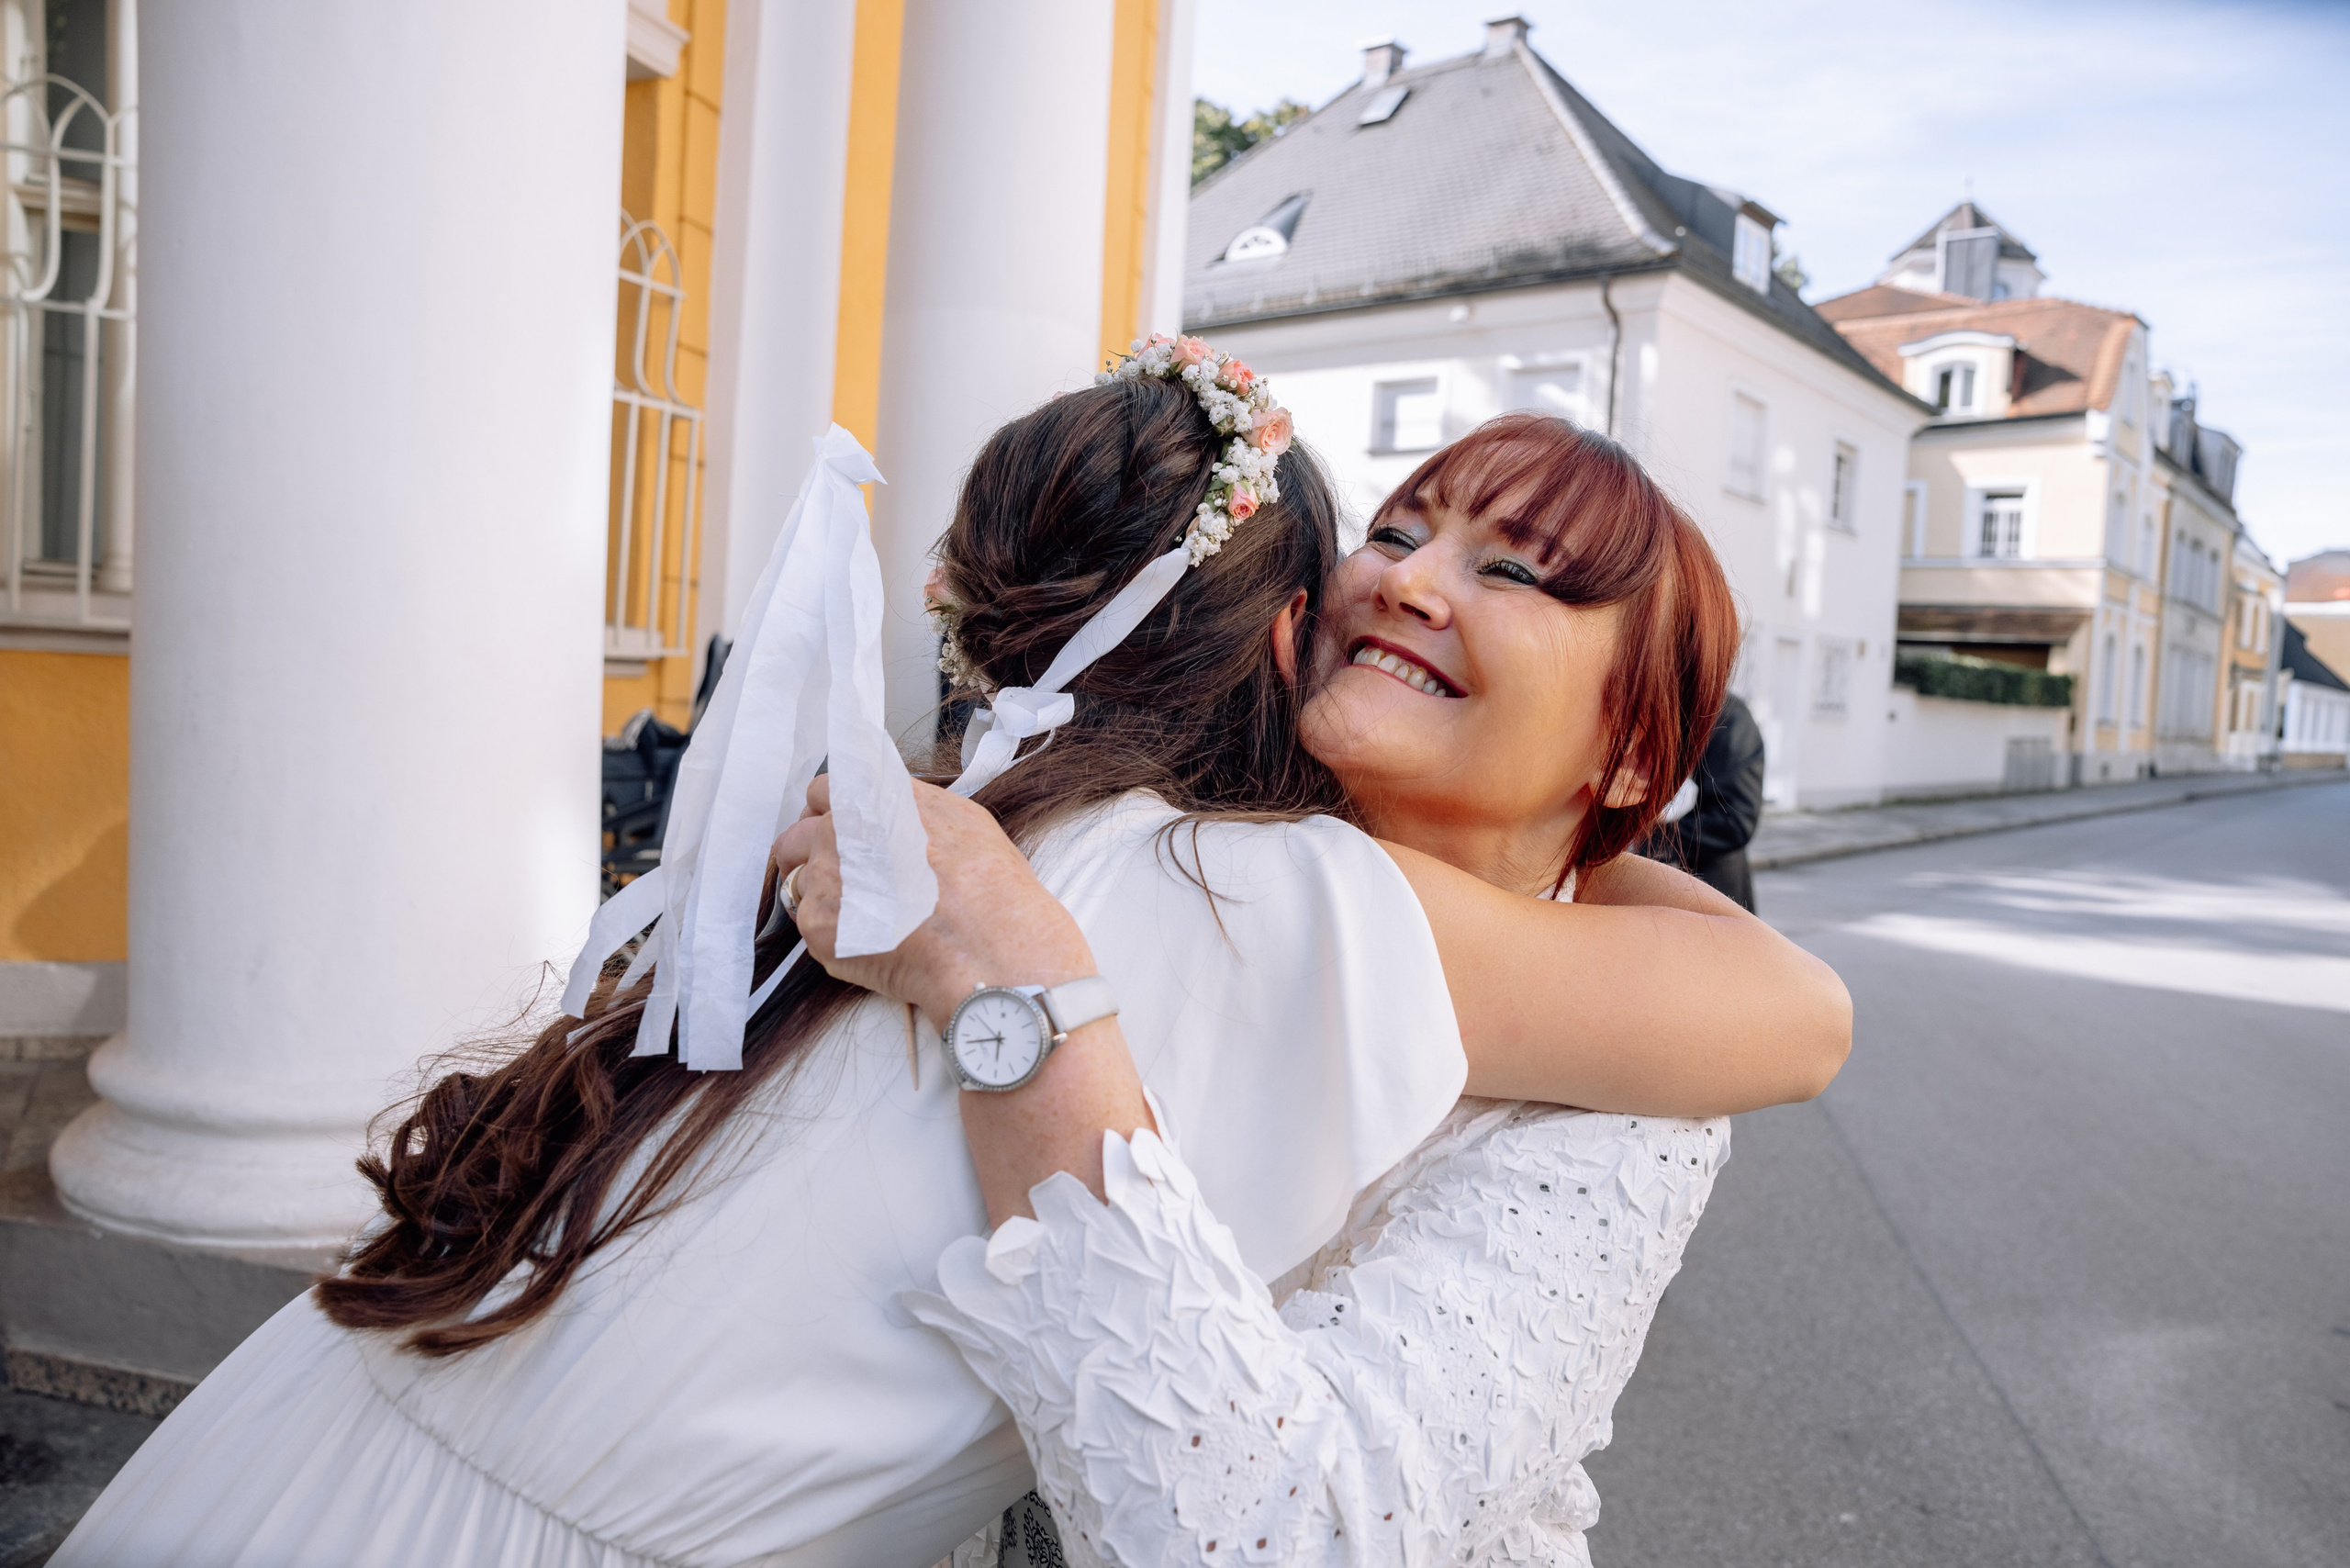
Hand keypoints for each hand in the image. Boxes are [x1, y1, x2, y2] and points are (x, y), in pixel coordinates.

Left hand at [771, 778, 1097, 1029]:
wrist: (988, 948)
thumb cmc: (989, 886)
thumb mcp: (960, 817)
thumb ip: (907, 806)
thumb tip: (888, 811)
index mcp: (871, 800)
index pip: (820, 792)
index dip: (830, 813)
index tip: (841, 832)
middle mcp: (838, 831)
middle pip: (796, 837)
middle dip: (813, 854)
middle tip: (846, 878)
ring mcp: (823, 878)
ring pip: (801, 883)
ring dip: (826, 895)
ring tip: (871, 917)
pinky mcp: (817, 925)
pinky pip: (811, 923)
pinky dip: (836, 933)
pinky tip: (875, 941)